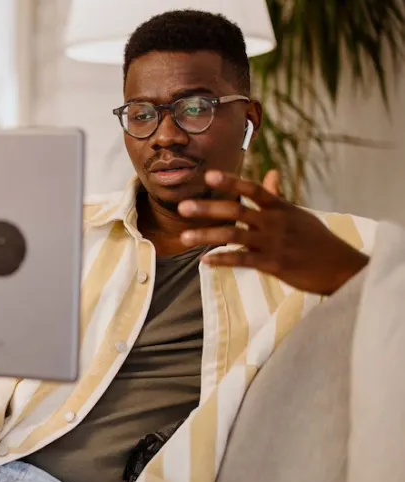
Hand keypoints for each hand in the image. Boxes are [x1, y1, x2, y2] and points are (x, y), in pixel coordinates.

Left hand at [177, 170, 368, 295]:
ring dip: (206, 236)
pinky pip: (242, 261)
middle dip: (207, 209)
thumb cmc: (316, 239)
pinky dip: (222, 260)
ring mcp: (273, 243)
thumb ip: (278, 196)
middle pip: (236, 211)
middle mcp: (274, 222)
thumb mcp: (298, 214)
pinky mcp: (273, 264)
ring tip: (183, 238)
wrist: (340, 266)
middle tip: (182, 207)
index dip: (230, 182)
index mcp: (279, 208)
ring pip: (233, 236)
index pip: (252, 190)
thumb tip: (270, 173)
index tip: (208, 175)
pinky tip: (205, 261)